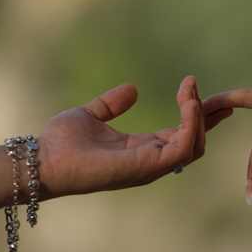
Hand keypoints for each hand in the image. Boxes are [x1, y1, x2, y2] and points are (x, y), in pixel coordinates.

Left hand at [37, 76, 231, 196]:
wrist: (43, 159)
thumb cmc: (61, 143)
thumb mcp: (92, 115)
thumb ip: (112, 104)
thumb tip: (133, 89)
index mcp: (141, 148)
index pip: (181, 134)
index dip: (195, 113)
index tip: (198, 86)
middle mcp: (150, 160)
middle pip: (195, 141)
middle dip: (207, 115)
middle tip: (204, 87)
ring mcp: (150, 165)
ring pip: (194, 145)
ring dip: (199, 115)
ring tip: (191, 89)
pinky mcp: (146, 166)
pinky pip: (183, 147)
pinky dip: (191, 124)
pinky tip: (188, 102)